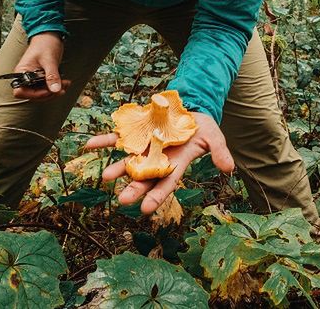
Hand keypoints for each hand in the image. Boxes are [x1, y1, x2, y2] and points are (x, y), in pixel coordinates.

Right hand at [11, 31, 70, 100]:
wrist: (50, 36)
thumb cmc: (45, 44)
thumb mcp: (49, 60)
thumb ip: (52, 75)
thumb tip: (55, 89)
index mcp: (21, 72)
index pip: (21, 92)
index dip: (34, 94)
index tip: (48, 90)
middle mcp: (26, 77)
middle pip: (33, 95)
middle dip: (48, 93)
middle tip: (61, 88)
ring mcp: (34, 78)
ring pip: (42, 92)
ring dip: (54, 91)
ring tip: (65, 84)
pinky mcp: (42, 77)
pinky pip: (47, 87)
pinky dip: (56, 87)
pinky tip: (65, 82)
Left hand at [83, 111, 234, 213]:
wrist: (188, 109)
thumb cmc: (201, 127)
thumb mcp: (214, 137)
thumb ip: (219, 152)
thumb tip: (229, 169)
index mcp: (175, 163)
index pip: (165, 183)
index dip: (156, 196)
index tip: (146, 210)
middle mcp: (156, 159)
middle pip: (143, 177)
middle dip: (133, 189)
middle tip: (122, 200)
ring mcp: (143, 146)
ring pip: (127, 160)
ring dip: (116, 168)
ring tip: (106, 176)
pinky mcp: (134, 131)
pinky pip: (115, 137)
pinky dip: (103, 140)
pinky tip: (90, 144)